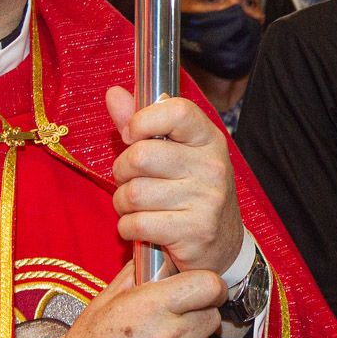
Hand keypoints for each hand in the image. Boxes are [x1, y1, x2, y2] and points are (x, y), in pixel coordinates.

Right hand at [42, 263, 225, 337]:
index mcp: (150, 307)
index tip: (202, 292)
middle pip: (212, 317)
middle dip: (198, 317)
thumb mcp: (103, 304)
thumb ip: (135, 277)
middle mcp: (169, 336)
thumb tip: (157, 258)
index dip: (208, 287)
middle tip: (174, 325)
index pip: (208, 285)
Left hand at [108, 87, 245, 274]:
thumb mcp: (174, 152)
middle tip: (130, 179)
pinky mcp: (195, 232)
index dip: (142, 119)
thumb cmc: (190, 191)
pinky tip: (141, 227)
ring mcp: (207, 200)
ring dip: (122, 204)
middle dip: (122, 171)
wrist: (222, 243)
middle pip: (140, 156)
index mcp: (208, 139)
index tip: (132, 134)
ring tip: (136, 207)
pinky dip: (128, 228)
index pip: (176, 111)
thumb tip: (114, 93)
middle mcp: (212, 167)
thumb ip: (143, 124)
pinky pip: (136, 224)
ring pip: (133, 193)